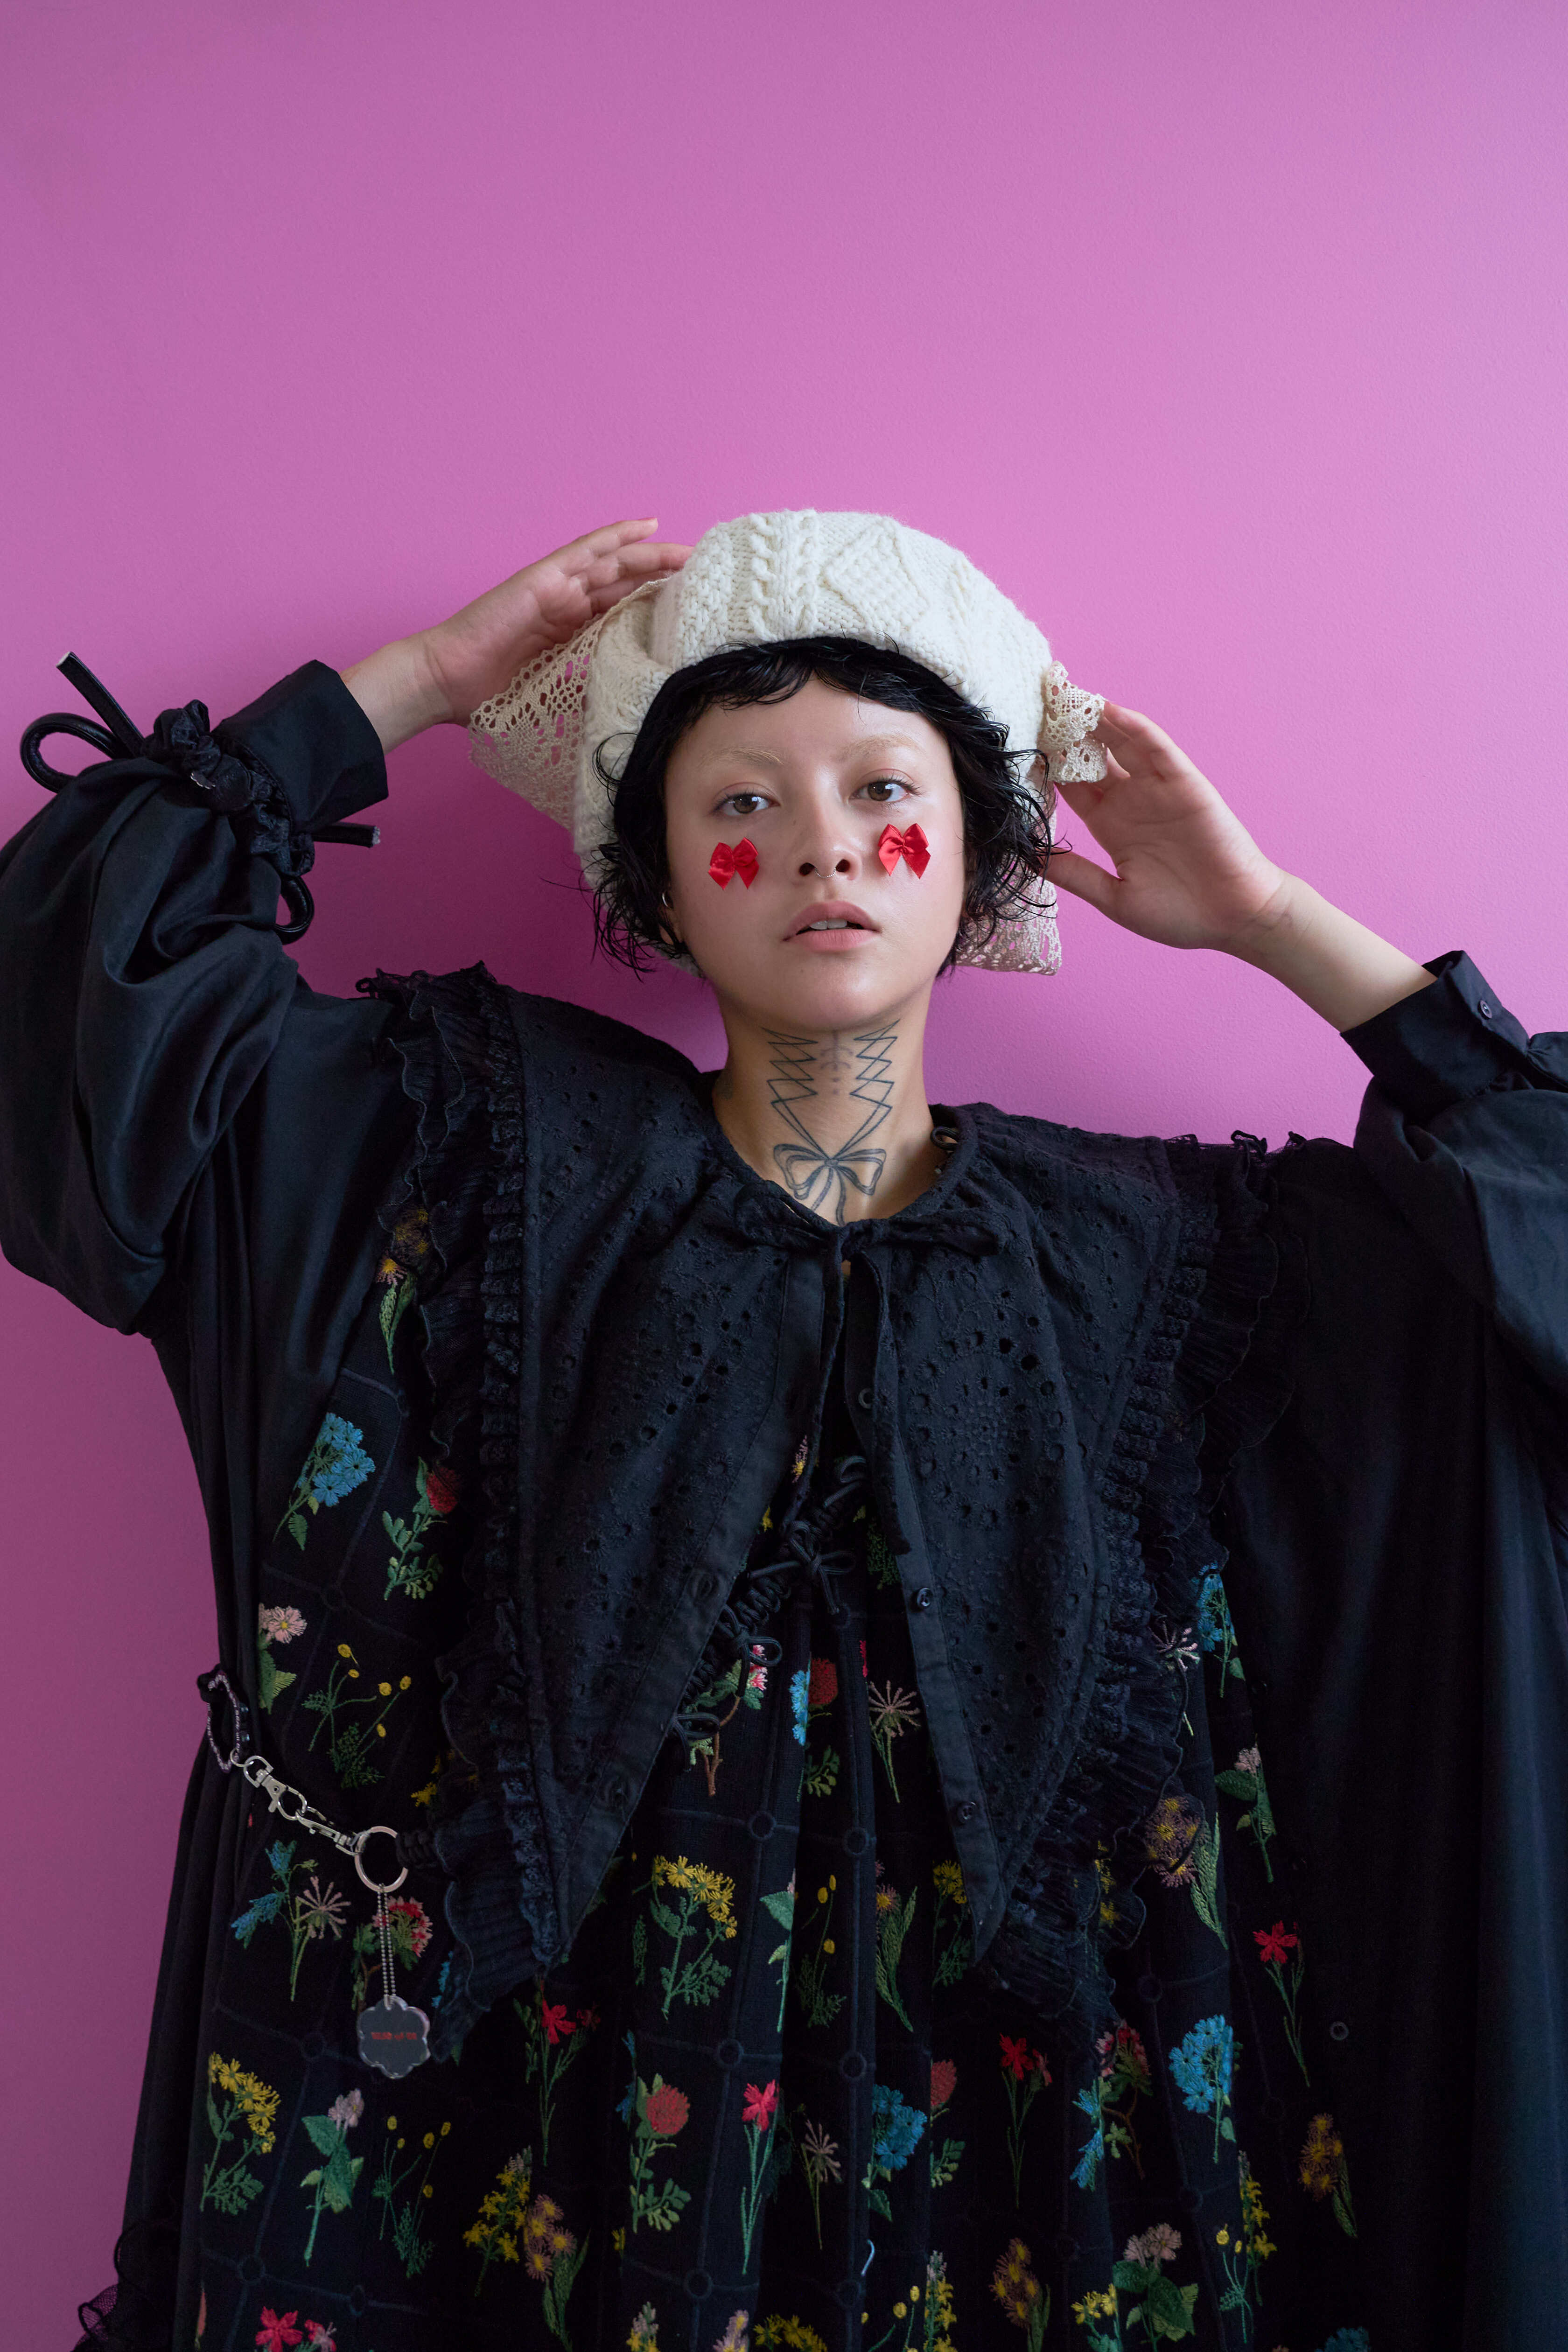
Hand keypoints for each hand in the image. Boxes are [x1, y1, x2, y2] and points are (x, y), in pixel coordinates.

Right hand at [342, 519, 689, 751]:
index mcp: (570, 633)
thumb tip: (635, 707)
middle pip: (625, 584)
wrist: (448, 682)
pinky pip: (587, 549)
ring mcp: (557, 587)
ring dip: (652, 555)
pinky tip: (647, 526)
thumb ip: (589, 688)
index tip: (690, 612)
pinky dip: (617, 536)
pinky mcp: (545, 577)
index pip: (621, 613)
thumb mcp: (556, 695)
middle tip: (703, 576)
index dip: (654, 607)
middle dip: (663, 578)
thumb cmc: (492, 697)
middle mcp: (567, 605)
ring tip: (688, 552)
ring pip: (615, 563)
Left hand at [1047, 700, 1288, 952]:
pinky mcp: (1186, 784)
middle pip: (1091, 755)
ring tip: (1063, 692)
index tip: (1015, 743)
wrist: (1235, 919)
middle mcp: (1131, 800)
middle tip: (1034, 700)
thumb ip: (1075, 875)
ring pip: (1120, 742)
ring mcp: (1158, 789)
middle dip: (1065, 730)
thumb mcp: (1116, 898)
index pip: (1070, 785)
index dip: (1045, 764)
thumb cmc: (1180, 915)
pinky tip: (1110, 710)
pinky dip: (1135, 727)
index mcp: (1110, 825)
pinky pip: (1158, 749)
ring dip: (1094, 717)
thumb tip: (1029, 860)